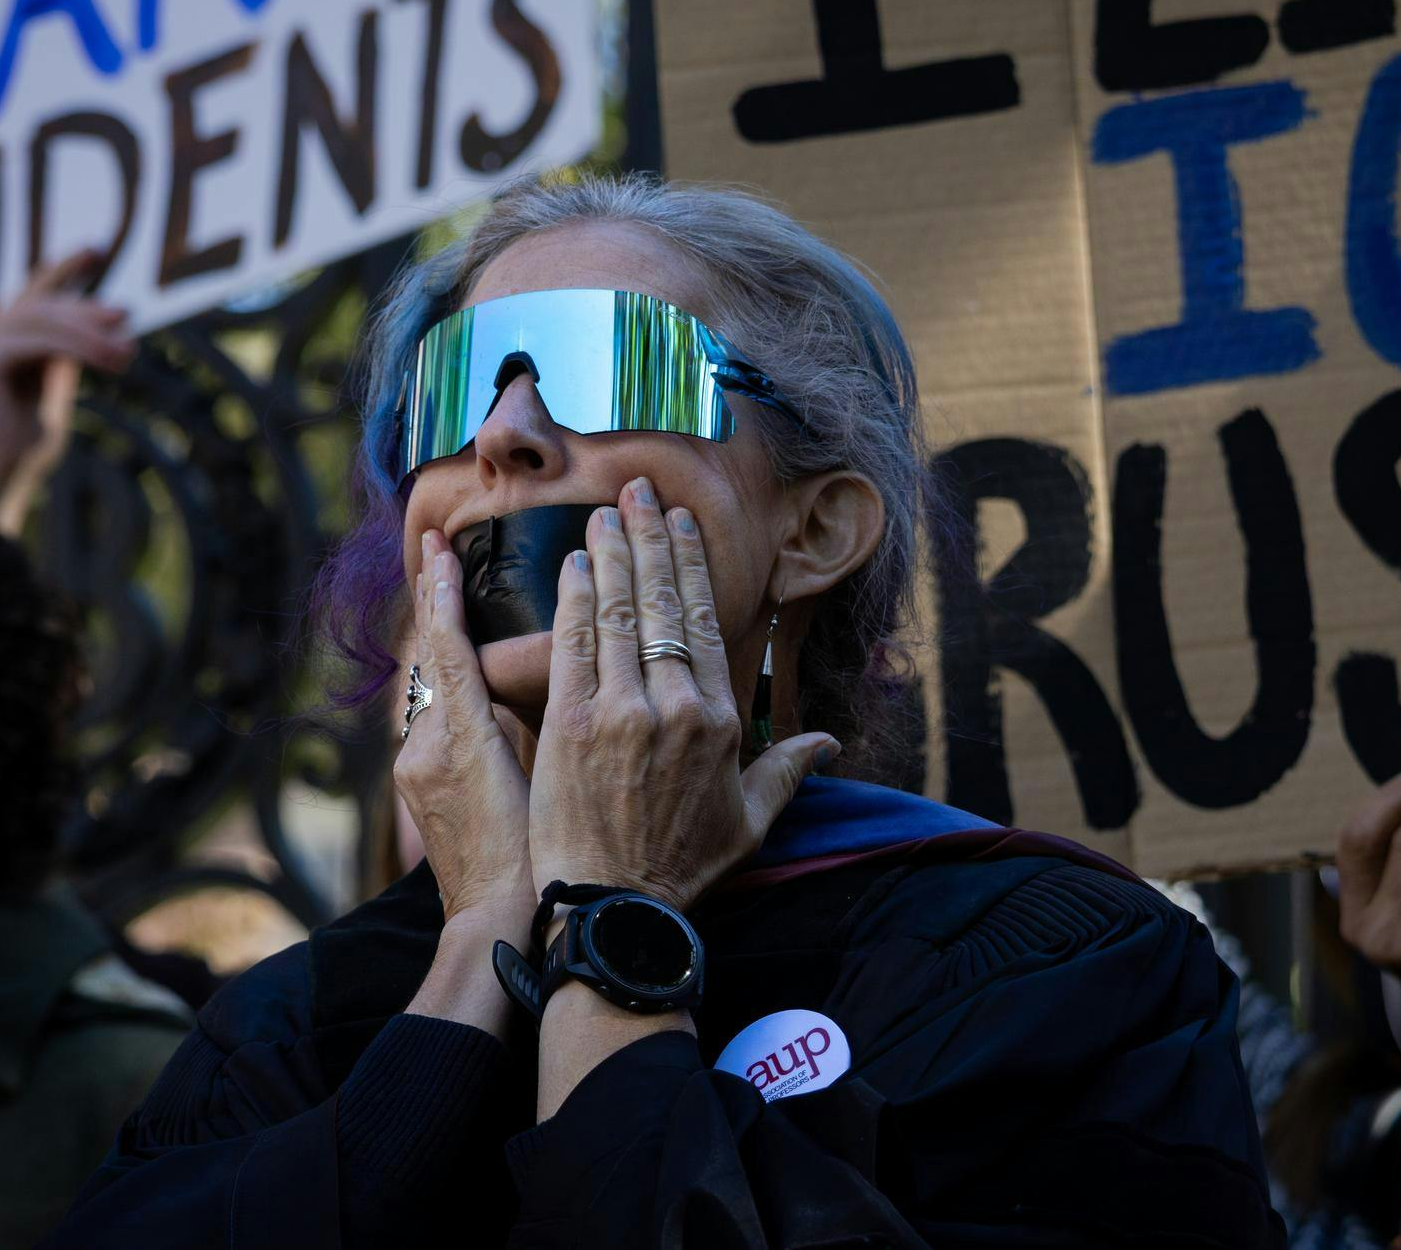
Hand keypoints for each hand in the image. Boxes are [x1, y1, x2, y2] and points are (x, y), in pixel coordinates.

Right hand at [0, 250, 134, 525]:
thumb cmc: (22, 449)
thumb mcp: (50, 391)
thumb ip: (64, 358)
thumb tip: (103, 328)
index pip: (32, 295)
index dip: (63, 269)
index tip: (96, 248)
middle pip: (41, 305)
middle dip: (86, 308)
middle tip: (126, 315)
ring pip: (42, 320)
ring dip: (90, 334)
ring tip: (126, 353)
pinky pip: (38, 341)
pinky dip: (77, 348)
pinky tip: (107, 360)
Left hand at [392, 530, 533, 921]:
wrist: (495, 923)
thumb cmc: (538, 857)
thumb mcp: (542, 779)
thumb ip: (524, 721)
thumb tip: (527, 669)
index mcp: (460, 740)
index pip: (447, 649)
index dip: (444, 596)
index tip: (438, 548)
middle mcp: (425, 749)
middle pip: (434, 664)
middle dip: (438, 608)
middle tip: (438, 549)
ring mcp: (416, 771)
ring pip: (436, 694)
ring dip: (449, 651)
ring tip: (456, 599)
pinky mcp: (419, 789)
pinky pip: (436, 722)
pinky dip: (450, 691)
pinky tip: (469, 679)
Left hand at [527, 477, 835, 912]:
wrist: (616, 910)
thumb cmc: (682, 870)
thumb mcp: (750, 822)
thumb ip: (789, 771)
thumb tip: (830, 742)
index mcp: (719, 720)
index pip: (704, 623)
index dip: (690, 566)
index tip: (681, 526)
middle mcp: (674, 705)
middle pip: (661, 603)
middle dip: (650, 539)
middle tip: (639, 491)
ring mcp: (621, 710)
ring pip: (617, 613)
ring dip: (610, 556)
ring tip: (604, 513)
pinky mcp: (570, 724)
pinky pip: (573, 645)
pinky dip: (573, 600)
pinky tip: (572, 564)